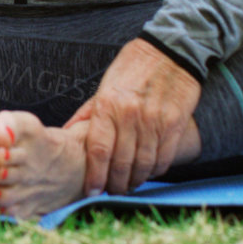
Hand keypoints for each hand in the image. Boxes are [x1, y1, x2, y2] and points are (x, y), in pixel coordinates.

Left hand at [65, 37, 201, 194]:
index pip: (98, 150)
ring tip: (128, 186)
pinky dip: (155, 171)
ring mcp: (154, 121)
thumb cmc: (132, 67)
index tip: (92, 191)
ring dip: (135, 181)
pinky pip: (164, 157)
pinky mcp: (174, 124)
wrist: (170, 51)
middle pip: (121, 163)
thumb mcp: (104, 85)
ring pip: (143, 164)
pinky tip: (147, 173)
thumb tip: (68, 133)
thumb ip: (88, 113)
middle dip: (115, 184)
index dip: (95, 176)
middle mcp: (130, 116)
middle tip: (111, 192)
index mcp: (108, 105)